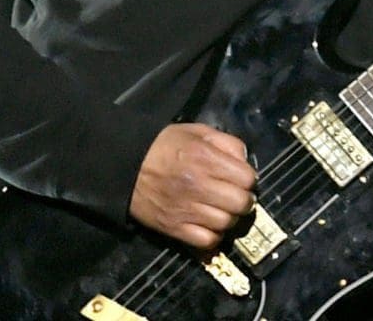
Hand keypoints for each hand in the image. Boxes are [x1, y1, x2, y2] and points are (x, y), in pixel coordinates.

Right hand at [130, 122, 257, 250]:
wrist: (124, 166)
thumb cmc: (163, 146)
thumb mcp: (196, 132)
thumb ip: (225, 142)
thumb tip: (244, 161)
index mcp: (205, 158)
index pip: (247, 178)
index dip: (248, 178)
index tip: (242, 178)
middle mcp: (199, 185)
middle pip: (241, 203)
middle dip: (243, 199)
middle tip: (236, 196)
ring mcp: (187, 209)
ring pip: (226, 223)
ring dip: (229, 217)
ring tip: (222, 209)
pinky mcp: (175, 228)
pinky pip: (207, 241)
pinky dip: (214, 236)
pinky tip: (210, 224)